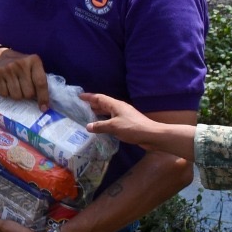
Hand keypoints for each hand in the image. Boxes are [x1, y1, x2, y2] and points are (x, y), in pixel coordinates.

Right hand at [0, 47, 48, 108]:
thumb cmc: (21, 64)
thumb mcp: (33, 66)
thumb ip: (38, 80)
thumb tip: (44, 104)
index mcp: (34, 61)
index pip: (40, 83)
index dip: (43, 97)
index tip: (44, 108)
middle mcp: (21, 64)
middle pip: (28, 93)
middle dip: (28, 95)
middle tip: (25, 89)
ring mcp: (7, 69)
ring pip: (16, 96)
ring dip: (17, 95)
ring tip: (16, 87)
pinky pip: (4, 94)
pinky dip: (6, 94)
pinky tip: (7, 86)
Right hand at [81, 93, 198, 159]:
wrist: (151, 135)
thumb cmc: (132, 128)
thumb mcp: (114, 127)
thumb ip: (100, 126)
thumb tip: (88, 126)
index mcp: (115, 105)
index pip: (100, 98)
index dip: (89, 97)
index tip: (79, 97)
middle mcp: (119, 108)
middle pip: (103, 104)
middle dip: (92, 105)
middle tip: (81, 107)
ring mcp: (123, 115)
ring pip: (108, 112)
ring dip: (98, 113)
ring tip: (88, 116)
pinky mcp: (126, 123)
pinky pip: (112, 119)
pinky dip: (104, 121)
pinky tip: (100, 127)